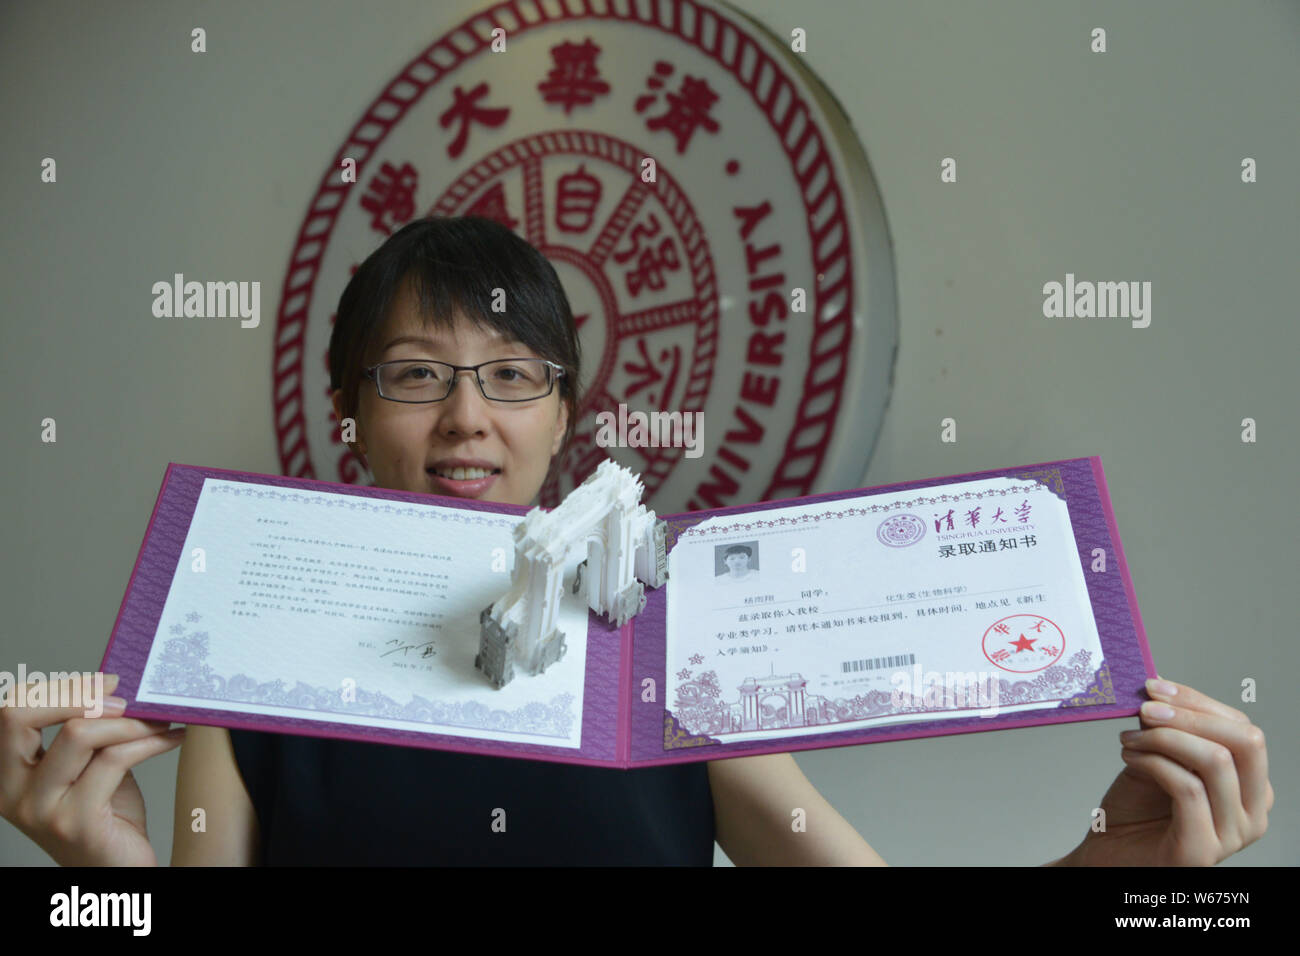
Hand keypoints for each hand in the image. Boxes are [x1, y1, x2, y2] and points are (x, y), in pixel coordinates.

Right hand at [0, 672, 183, 865]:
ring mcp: (40, 810)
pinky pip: (115, 759)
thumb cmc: (107, 815)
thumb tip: (117, 683)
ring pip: (78, 734)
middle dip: (81, 695)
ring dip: (130, 720)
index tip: (106, 681)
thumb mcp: (88, 767)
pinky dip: (152, 741)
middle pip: (23, 716)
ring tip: (159, 720)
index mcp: (8, 773)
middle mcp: (12, 792)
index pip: (10, 712)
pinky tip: (173, 737)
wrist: (120, 869)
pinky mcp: (76, 822)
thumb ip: (88, 732)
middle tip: (129, 698)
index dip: (59, 687)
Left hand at [1059, 677, 1271, 865]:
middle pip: (1245, 742)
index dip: (1198, 701)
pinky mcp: (1202, 850)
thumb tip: (1161, 688)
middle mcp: (1254, 813)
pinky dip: (1153, 763)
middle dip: (1190, 715)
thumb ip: (1170, 730)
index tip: (1155, 687)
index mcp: (1251, 787)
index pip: (1243, 729)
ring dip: (1163, 739)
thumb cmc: (1135, 810)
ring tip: (1129, 739)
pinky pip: (1187, 789)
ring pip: (1215, 762)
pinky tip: (1129, 758)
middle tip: (1145, 709)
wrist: (1108, 854)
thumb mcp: (1159, 759)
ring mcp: (1233, 835)